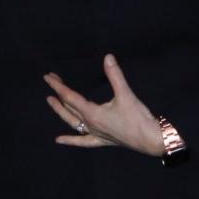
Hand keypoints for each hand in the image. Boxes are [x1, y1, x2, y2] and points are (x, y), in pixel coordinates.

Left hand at [43, 54, 164, 156]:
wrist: (150, 140)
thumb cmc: (138, 118)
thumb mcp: (126, 94)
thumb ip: (115, 75)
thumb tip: (108, 57)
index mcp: (92, 113)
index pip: (70, 97)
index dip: (58, 86)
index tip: (48, 77)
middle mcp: (90, 124)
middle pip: (68, 108)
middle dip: (58, 95)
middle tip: (51, 82)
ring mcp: (95, 134)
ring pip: (72, 123)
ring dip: (61, 112)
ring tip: (51, 102)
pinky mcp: (103, 140)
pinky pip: (83, 141)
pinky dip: (70, 140)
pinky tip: (59, 140)